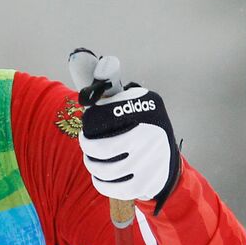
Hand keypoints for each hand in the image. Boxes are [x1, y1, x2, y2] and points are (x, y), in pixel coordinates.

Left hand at [67, 48, 181, 206]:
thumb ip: (107, 83)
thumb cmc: (140, 126)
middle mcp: (153, 132)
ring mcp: (150, 160)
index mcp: (147, 106)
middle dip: (87, 146)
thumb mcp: (131, 100)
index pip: (102, 115)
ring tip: (92, 159)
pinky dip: (100, 182)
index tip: (89, 124)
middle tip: (86, 143)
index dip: (89, 123)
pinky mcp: (146, 183)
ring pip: (103, 169)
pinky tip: (100, 175)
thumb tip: (79, 58)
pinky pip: (111, 186)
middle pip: (101, 147)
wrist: (166, 161)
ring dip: (92, 164)